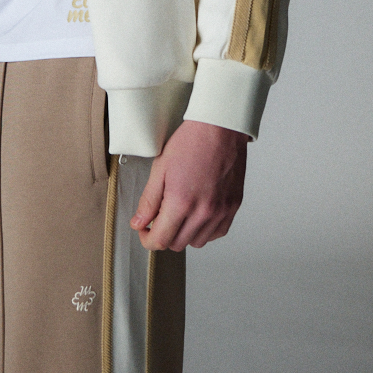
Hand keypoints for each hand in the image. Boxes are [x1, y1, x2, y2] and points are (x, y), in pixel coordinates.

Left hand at [129, 120, 247, 251]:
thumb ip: (148, 200)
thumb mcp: (160, 168)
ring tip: (180, 212)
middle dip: (164, 234)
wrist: (220, 128)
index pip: (160, 240)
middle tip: (160, 216)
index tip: (144, 231)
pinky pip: (217, 233)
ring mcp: (220, 211)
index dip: (147, 239)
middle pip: (177, 244)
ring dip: (184, 233)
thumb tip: (139, 223)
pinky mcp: (233, 207)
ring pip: (197, 242)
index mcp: (182, 202)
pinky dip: (205, 229)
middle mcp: (203, 212)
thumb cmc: (190, 142)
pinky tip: (198, 213)